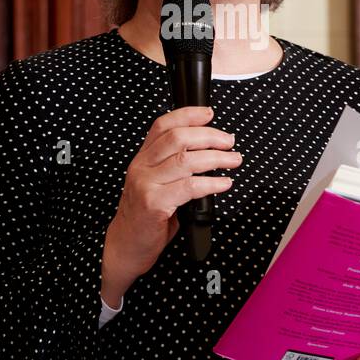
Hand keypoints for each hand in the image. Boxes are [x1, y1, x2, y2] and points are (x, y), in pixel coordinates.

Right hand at [101, 105, 240, 303]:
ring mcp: (146, 184)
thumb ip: (173, 167)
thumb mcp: (155, 184)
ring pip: (187, 160)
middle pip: (178, 138)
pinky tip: (223, 184)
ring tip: (233, 161)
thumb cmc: (145, 217)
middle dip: (210, 136)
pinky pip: (189, 187)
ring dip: (217, 158)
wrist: (125, 246)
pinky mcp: (154, 204)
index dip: (188, 115)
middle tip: (229, 142)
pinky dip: (211, 183)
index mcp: (142, 158)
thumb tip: (209, 152)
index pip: (163, 125)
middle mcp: (142, 167)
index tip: (209, 114)